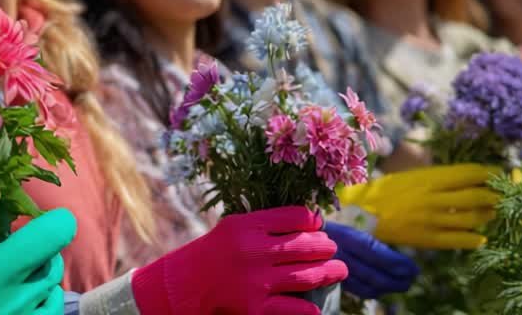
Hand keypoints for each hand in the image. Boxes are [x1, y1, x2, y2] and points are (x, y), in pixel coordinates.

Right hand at [0, 191, 74, 314]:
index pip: (52, 236)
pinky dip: (39, 305)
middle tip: (6, 250)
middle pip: (53, 261)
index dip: (50, 221)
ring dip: (38, 278)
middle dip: (37, 249)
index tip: (31, 221)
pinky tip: (12, 304)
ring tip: (9, 280)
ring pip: (54, 291)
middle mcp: (17, 303)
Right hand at [129, 206, 346, 314]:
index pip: (295, 217)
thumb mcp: (233, 227)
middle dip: (326, 247)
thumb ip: (265, 224)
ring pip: (307, 275)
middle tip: (333, 249)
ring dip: (329, 272)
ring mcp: (256, 281)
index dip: (314, 221)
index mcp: (246, 226)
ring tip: (339, 270)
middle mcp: (253, 251)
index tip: (320, 225)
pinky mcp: (255, 307)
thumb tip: (309, 223)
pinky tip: (316, 306)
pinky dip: (309, 308)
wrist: (182, 286)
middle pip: (306, 246)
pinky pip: (294, 308)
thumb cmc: (212, 253)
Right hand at [324, 222, 418, 298]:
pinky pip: (357, 290)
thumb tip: (403, 265)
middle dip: (396, 280)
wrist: (299, 238)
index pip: (376, 254)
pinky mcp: (332, 279)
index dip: (396, 263)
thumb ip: (372, 246)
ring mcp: (333, 268)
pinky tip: (383, 288)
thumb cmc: (331, 231)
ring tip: (402, 284)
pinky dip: (374, 291)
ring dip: (388, 287)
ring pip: (366, 285)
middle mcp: (338, 254)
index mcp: (344, 237)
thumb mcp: (350, 232)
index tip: (414, 268)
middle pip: (373, 274)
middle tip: (412, 278)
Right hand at [337, 163, 499, 249]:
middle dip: (494, 197)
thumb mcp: (412, 176)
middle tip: (501, 197)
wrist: (362, 213)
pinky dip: (474, 239)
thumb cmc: (386, 191)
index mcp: (428, 178)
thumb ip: (438, 178)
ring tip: (491, 215)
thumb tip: (469, 180)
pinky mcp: (428, 238)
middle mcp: (433, 197)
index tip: (498, 175)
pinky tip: (480, 238)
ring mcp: (432, 219)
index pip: (469, 173)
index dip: (489, 174)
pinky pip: (459, 240)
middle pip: (476, 196)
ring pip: (472, 218)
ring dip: (487, 216)